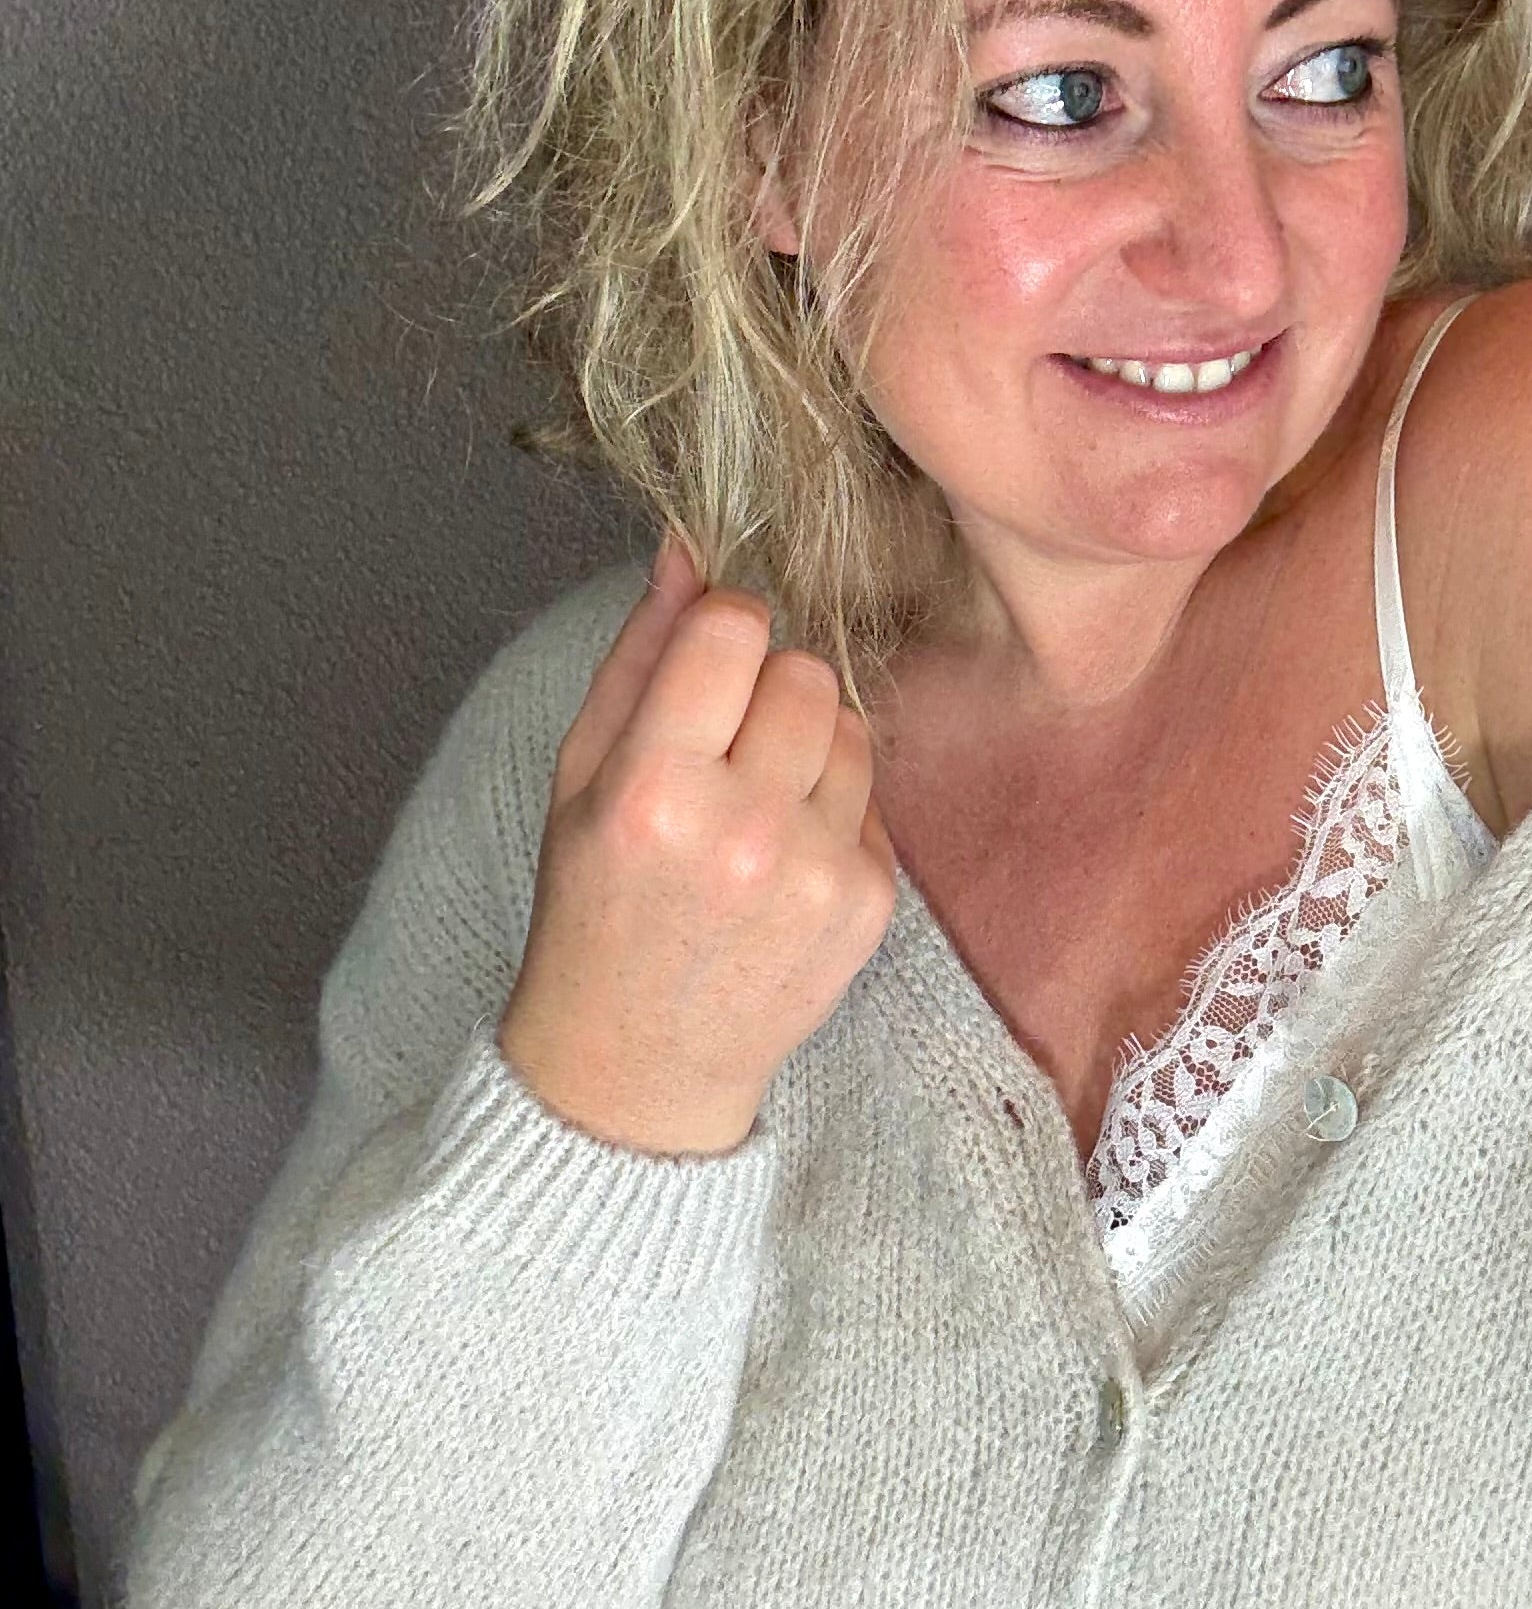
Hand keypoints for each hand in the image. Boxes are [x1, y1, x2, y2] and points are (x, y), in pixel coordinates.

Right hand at [496, 528, 897, 1154]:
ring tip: (752, 806)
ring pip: (854, 726)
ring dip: (810, 745)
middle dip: (769, 688)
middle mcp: (743, 830)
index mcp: (654, 787)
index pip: (735, 626)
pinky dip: (834, 812)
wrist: (635, 1066)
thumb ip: (639, 654)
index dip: (724, 629)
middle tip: (724, 748)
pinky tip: (780, 862)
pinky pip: (874, 798)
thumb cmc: (595, 907)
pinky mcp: (869, 905)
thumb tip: (690, 542)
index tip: (707, 665)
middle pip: (807, 670)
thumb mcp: (580, 775)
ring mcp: (816, 872)